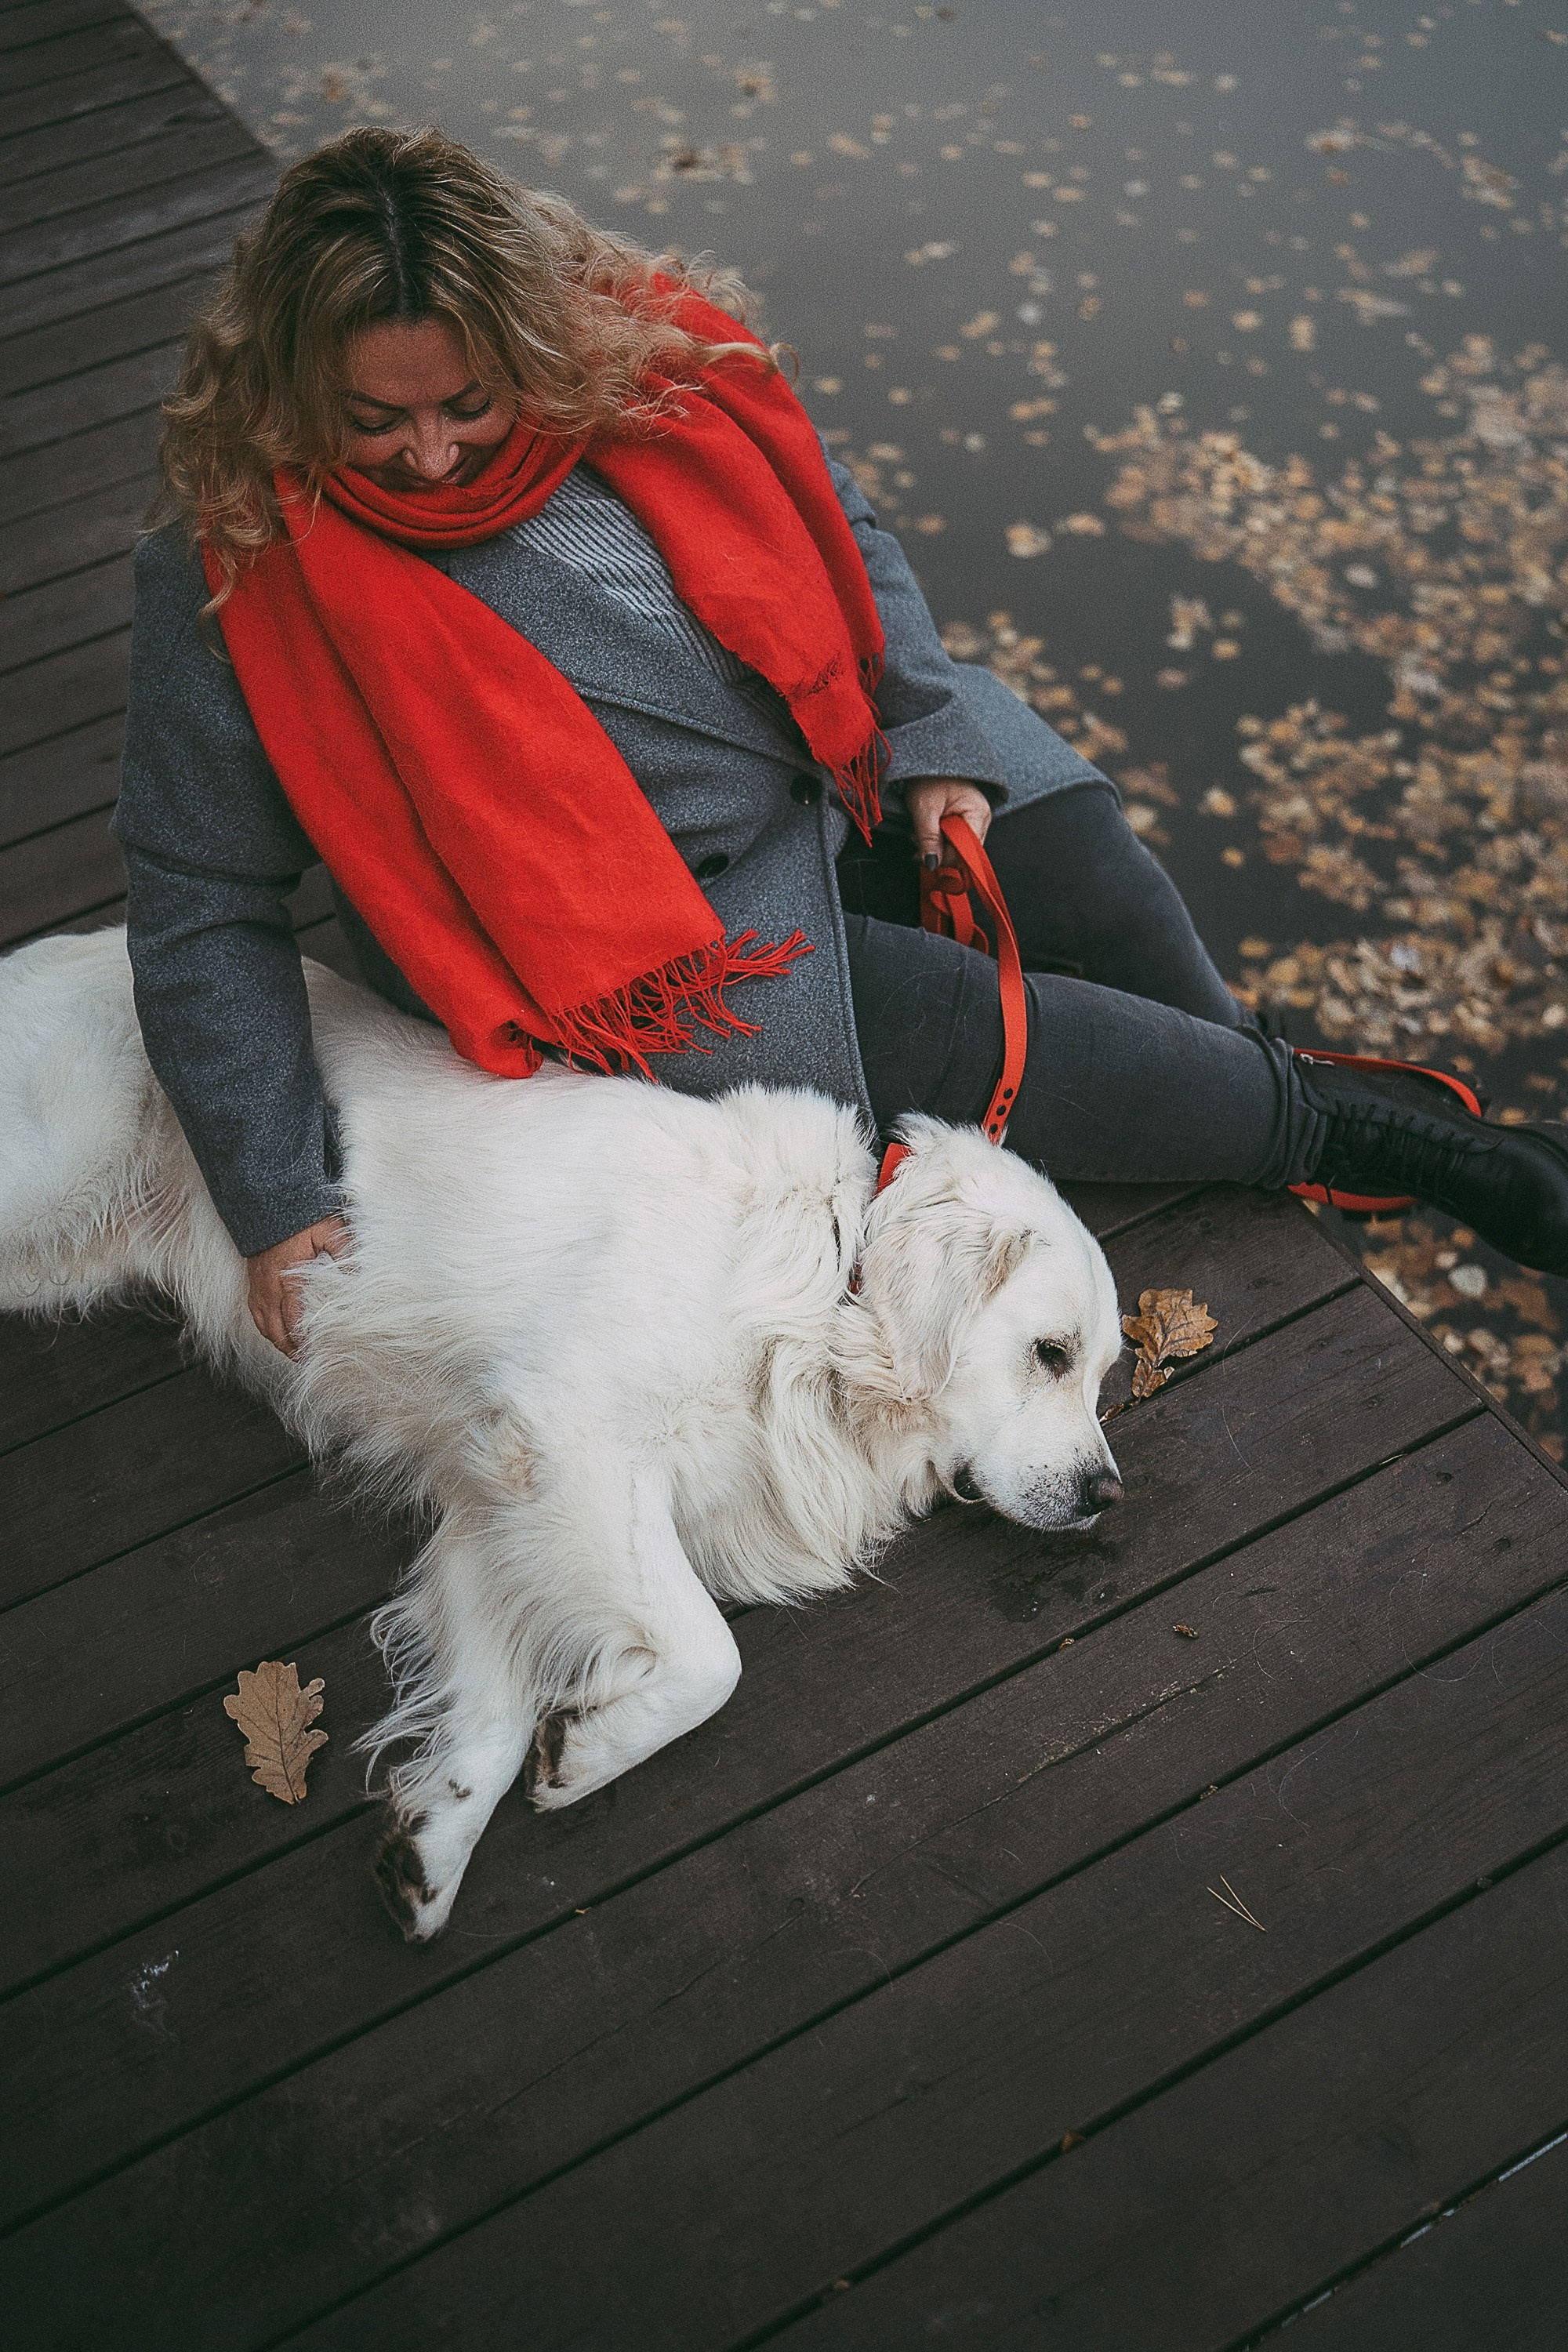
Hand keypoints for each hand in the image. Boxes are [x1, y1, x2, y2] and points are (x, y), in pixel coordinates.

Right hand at [245, 1214, 350, 1357]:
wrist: (266, 1204)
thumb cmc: (300, 1219)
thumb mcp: (329, 1230)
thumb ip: (345, 1252)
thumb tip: (361, 1274)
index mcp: (289, 1279)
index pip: (295, 1320)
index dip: (305, 1341)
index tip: (318, 1354)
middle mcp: (270, 1288)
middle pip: (278, 1331)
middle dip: (292, 1349)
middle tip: (309, 1361)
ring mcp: (259, 1287)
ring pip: (265, 1326)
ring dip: (280, 1342)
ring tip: (295, 1354)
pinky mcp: (253, 1284)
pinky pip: (256, 1315)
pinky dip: (267, 1329)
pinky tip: (278, 1335)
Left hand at [904, 777, 992, 865]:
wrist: (926, 758)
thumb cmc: (928, 777)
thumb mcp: (924, 809)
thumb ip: (929, 838)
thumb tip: (932, 864)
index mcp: (978, 813)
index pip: (968, 850)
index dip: (946, 857)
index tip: (925, 857)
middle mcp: (981, 817)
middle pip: (963, 851)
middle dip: (939, 852)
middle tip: (917, 841)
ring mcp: (974, 819)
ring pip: (957, 847)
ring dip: (936, 846)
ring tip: (920, 833)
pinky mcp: (965, 819)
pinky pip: (954, 839)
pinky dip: (938, 840)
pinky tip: (927, 831)